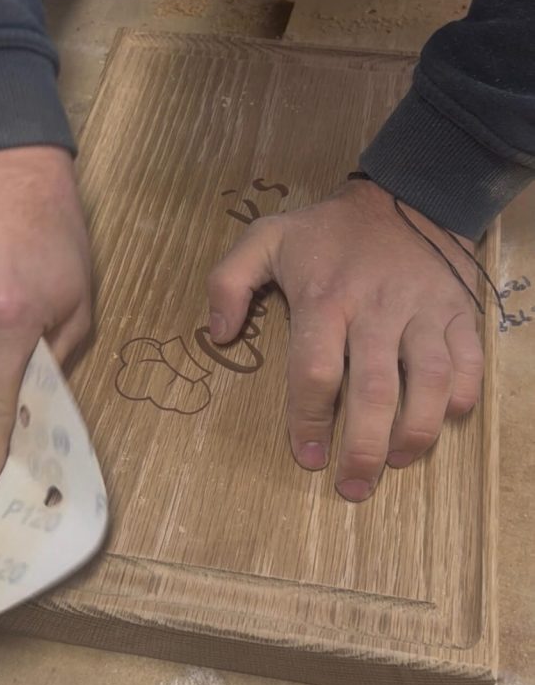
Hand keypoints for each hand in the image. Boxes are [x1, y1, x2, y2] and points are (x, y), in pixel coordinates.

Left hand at [207, 179, 483, 501]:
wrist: (406, 198)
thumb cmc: (330, 231)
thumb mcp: (267, 238)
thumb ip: (229, 280)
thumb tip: (217, 335)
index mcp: (325, 298)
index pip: (315, 370)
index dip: (308, 420)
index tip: (308, 456)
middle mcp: (376, 309)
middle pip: (373, 389)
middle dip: (363, 447)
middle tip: (353, 487)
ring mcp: (422, 311)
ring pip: (427, 381)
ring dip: (416, 431)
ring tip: (399, 462)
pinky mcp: (458, 312)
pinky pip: (467, 361)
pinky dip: (460, 395)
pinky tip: (444, 417)